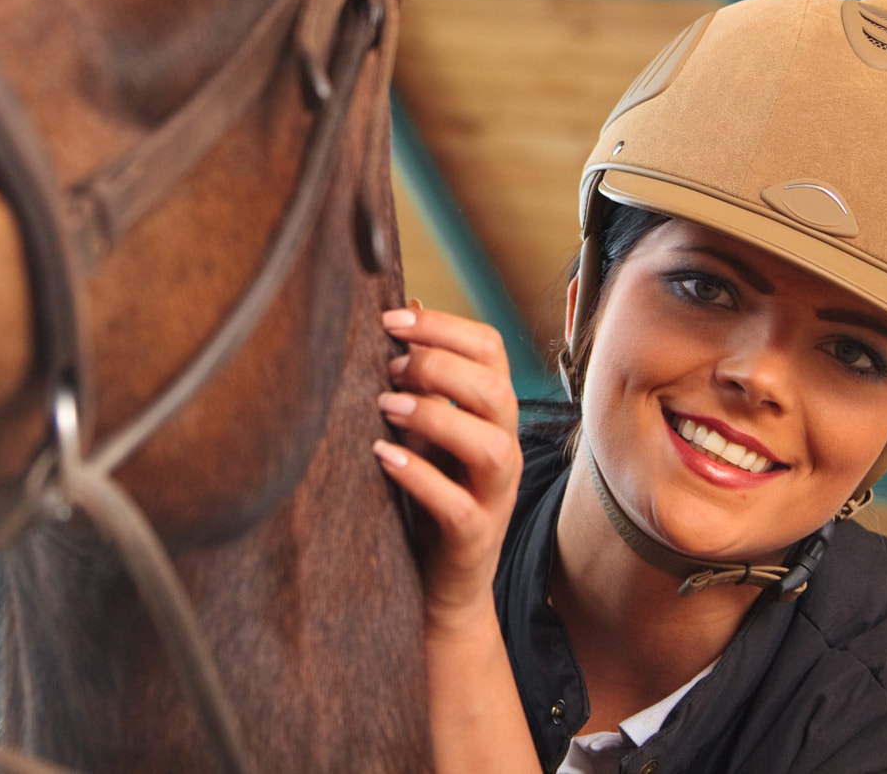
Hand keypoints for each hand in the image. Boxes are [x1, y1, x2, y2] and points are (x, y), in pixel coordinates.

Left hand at [373, 305, 522, 626]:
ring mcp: (494, 494)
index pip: (490, 349)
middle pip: (495, 390)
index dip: (443, 326)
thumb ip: (421, 377)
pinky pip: (457, 505)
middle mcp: (503, 447)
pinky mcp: (473, 535)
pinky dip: (419, 476)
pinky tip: (383, 457)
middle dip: (440, 366)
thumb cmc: (431, 491)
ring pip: (489, 446)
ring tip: (385, 405)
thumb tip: (403, 306)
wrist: (443, 581)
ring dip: (435, 417)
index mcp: (492, 412)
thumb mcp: (426, 427)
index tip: (391, 320)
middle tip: (389, 366)